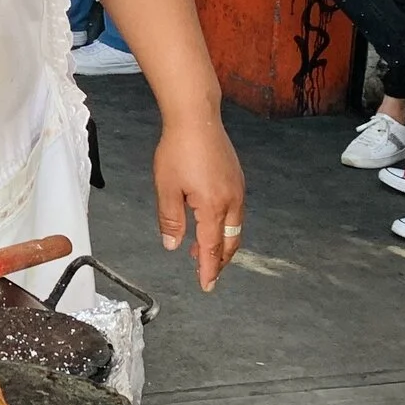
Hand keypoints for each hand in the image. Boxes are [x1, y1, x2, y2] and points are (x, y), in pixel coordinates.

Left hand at [153, 116, 244, 290]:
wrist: (196, 118)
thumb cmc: (179, 149)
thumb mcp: (167, 188)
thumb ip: (171, 220)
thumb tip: (173, 245)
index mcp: (213, 206)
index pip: (212, 248)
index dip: (209, 269)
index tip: (206, 285)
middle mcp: (232, 201)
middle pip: (229, 242)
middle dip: (219, 261)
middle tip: (205, 273)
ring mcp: (237, 189)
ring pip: (234, 228)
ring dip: (221, 244)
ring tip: (201, 252)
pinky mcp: (236, 180)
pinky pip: (235, 213)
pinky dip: (225, 226)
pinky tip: (209, 224)